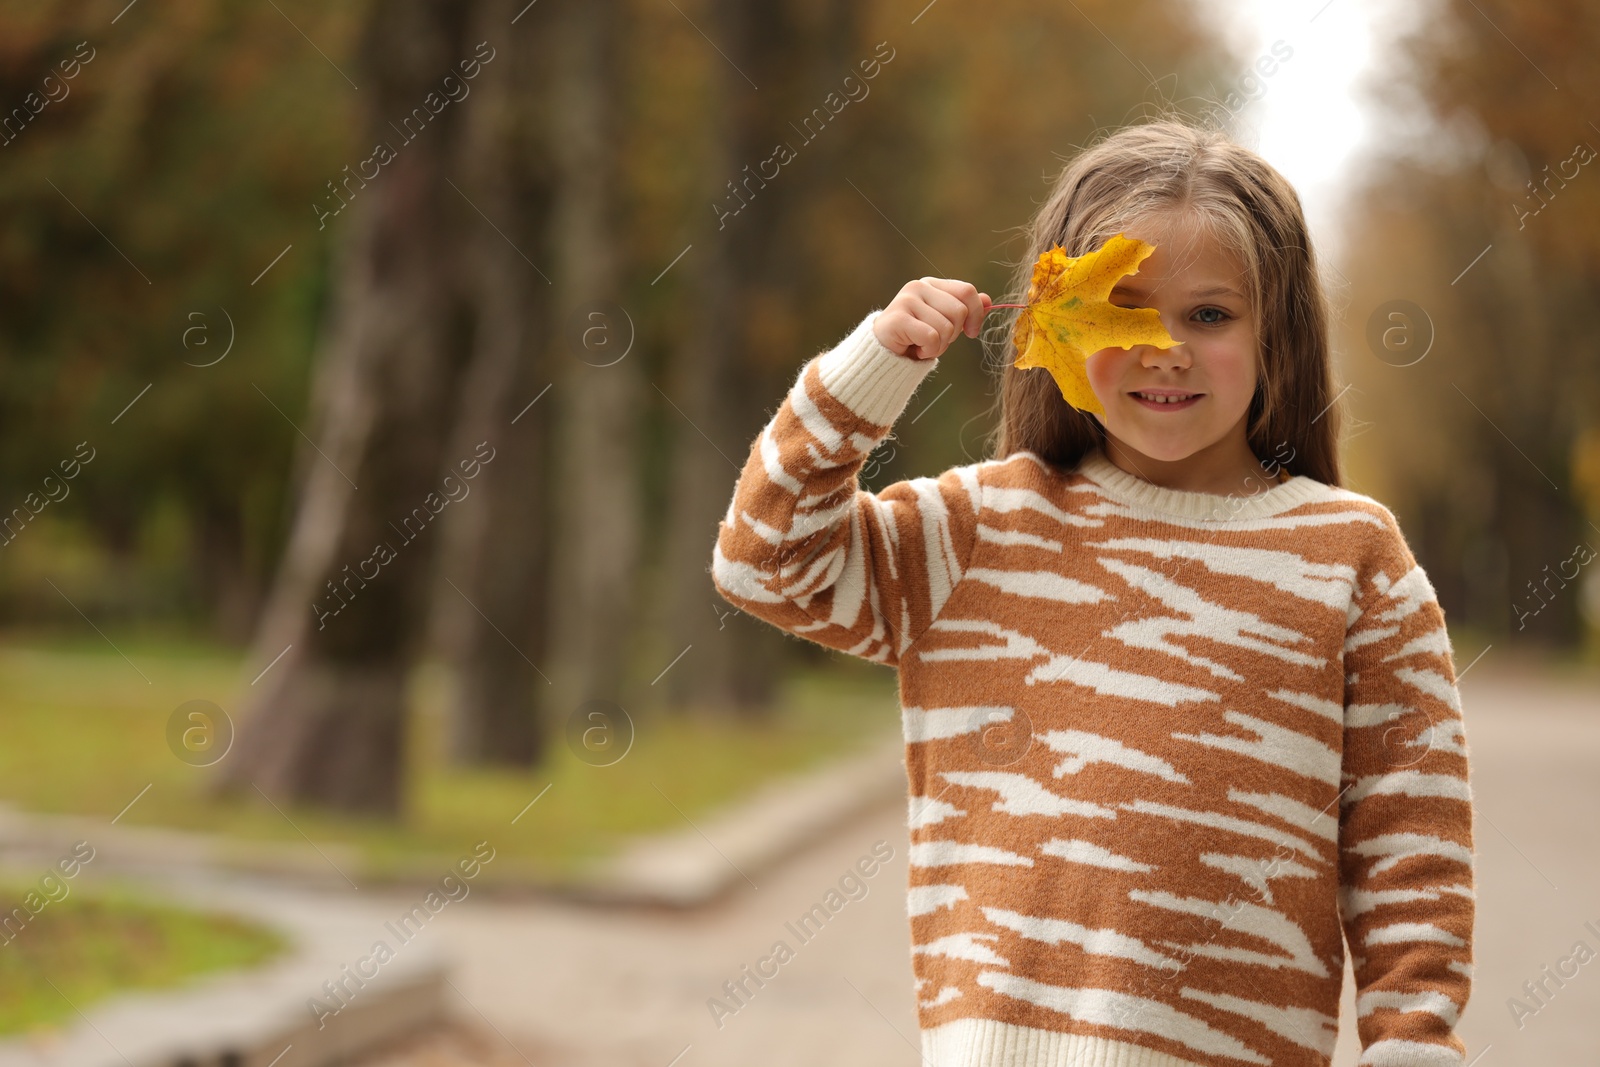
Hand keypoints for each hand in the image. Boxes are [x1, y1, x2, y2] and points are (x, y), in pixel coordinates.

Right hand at [872, 277, 990, 360]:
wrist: (883, 354)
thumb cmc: (916, 337)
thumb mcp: (945, 322)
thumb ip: (965, 309)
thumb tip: (988, 300)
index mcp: (931, 284)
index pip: (967, 291)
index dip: (976, 314)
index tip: (971, 332)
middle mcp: (918, 287)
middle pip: (959, 311)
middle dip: (954, 334)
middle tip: (936, 340)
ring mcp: (906, 301)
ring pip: (946, 328)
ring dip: (940, 346)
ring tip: (923, 345)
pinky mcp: (898, 319)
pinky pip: (932, 337)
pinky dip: (928, 351)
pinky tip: (915, 349)